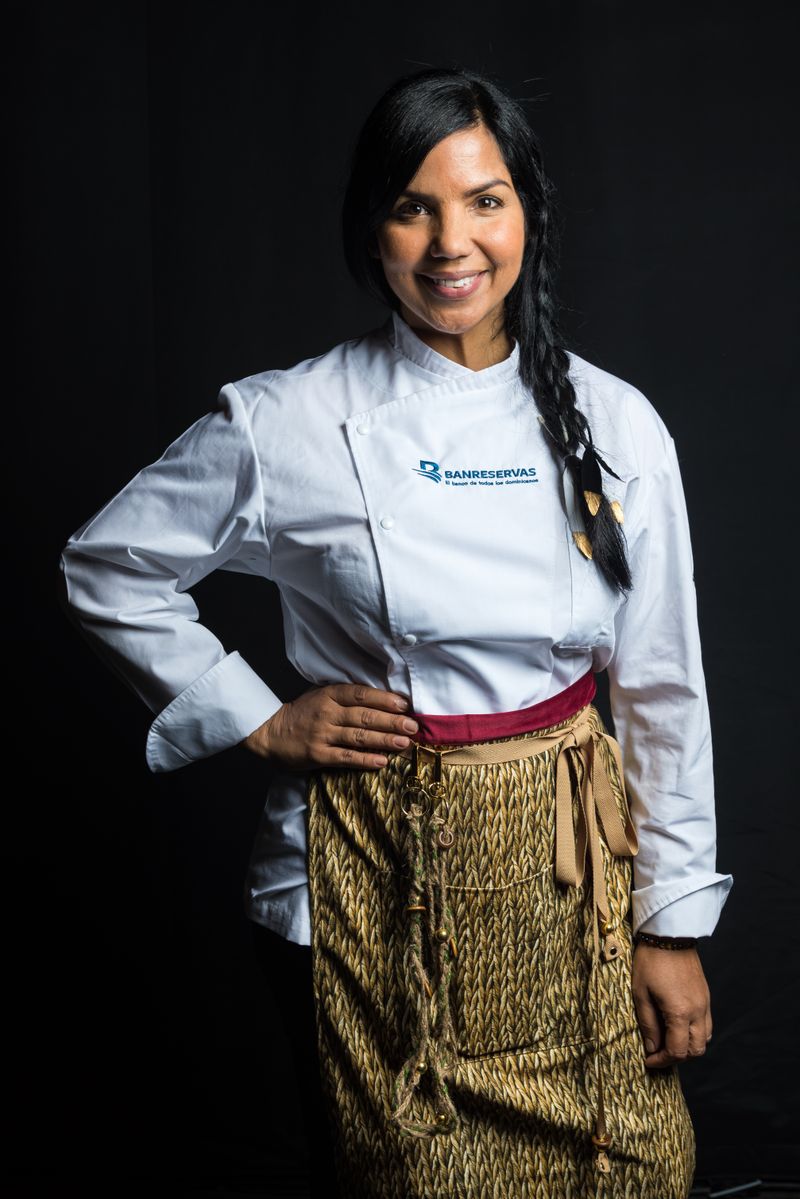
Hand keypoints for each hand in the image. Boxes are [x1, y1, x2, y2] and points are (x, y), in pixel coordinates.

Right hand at [240, 683, 418, 771]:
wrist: (270, 732)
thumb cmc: (302, 712)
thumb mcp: (319, 695)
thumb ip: (345, 695)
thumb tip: (381, 698)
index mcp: (329, 695)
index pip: (361, 695)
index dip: (384, 699)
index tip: (404, 705)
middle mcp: (327, 713)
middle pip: (364, 716)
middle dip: (391, 722)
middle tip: (412, 726)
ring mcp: (322, 734)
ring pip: (358, 737)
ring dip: (384, 740)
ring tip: (404, 743)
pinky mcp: (318, 755)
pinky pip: (346, 758)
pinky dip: (365, 760)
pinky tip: (382, 761)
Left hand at [631, 943, 712, 1068]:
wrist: (668, 934)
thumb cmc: (650, 961)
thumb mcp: (640, 993)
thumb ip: (648, 1024)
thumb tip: (652, 1048)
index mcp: (680, 1012)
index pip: (678, 1051)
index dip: (662, 1061)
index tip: (648, 1060)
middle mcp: (698, 1011)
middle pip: (696, 1051)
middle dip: (677, 1057)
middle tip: (658, 1053)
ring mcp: (705, 1003)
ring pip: (704, 1039)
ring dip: (688, 1046)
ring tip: (667, 1040)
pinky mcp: (706, 995)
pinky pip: (707, 1024)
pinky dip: (695, 1033)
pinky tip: (678, 1026)